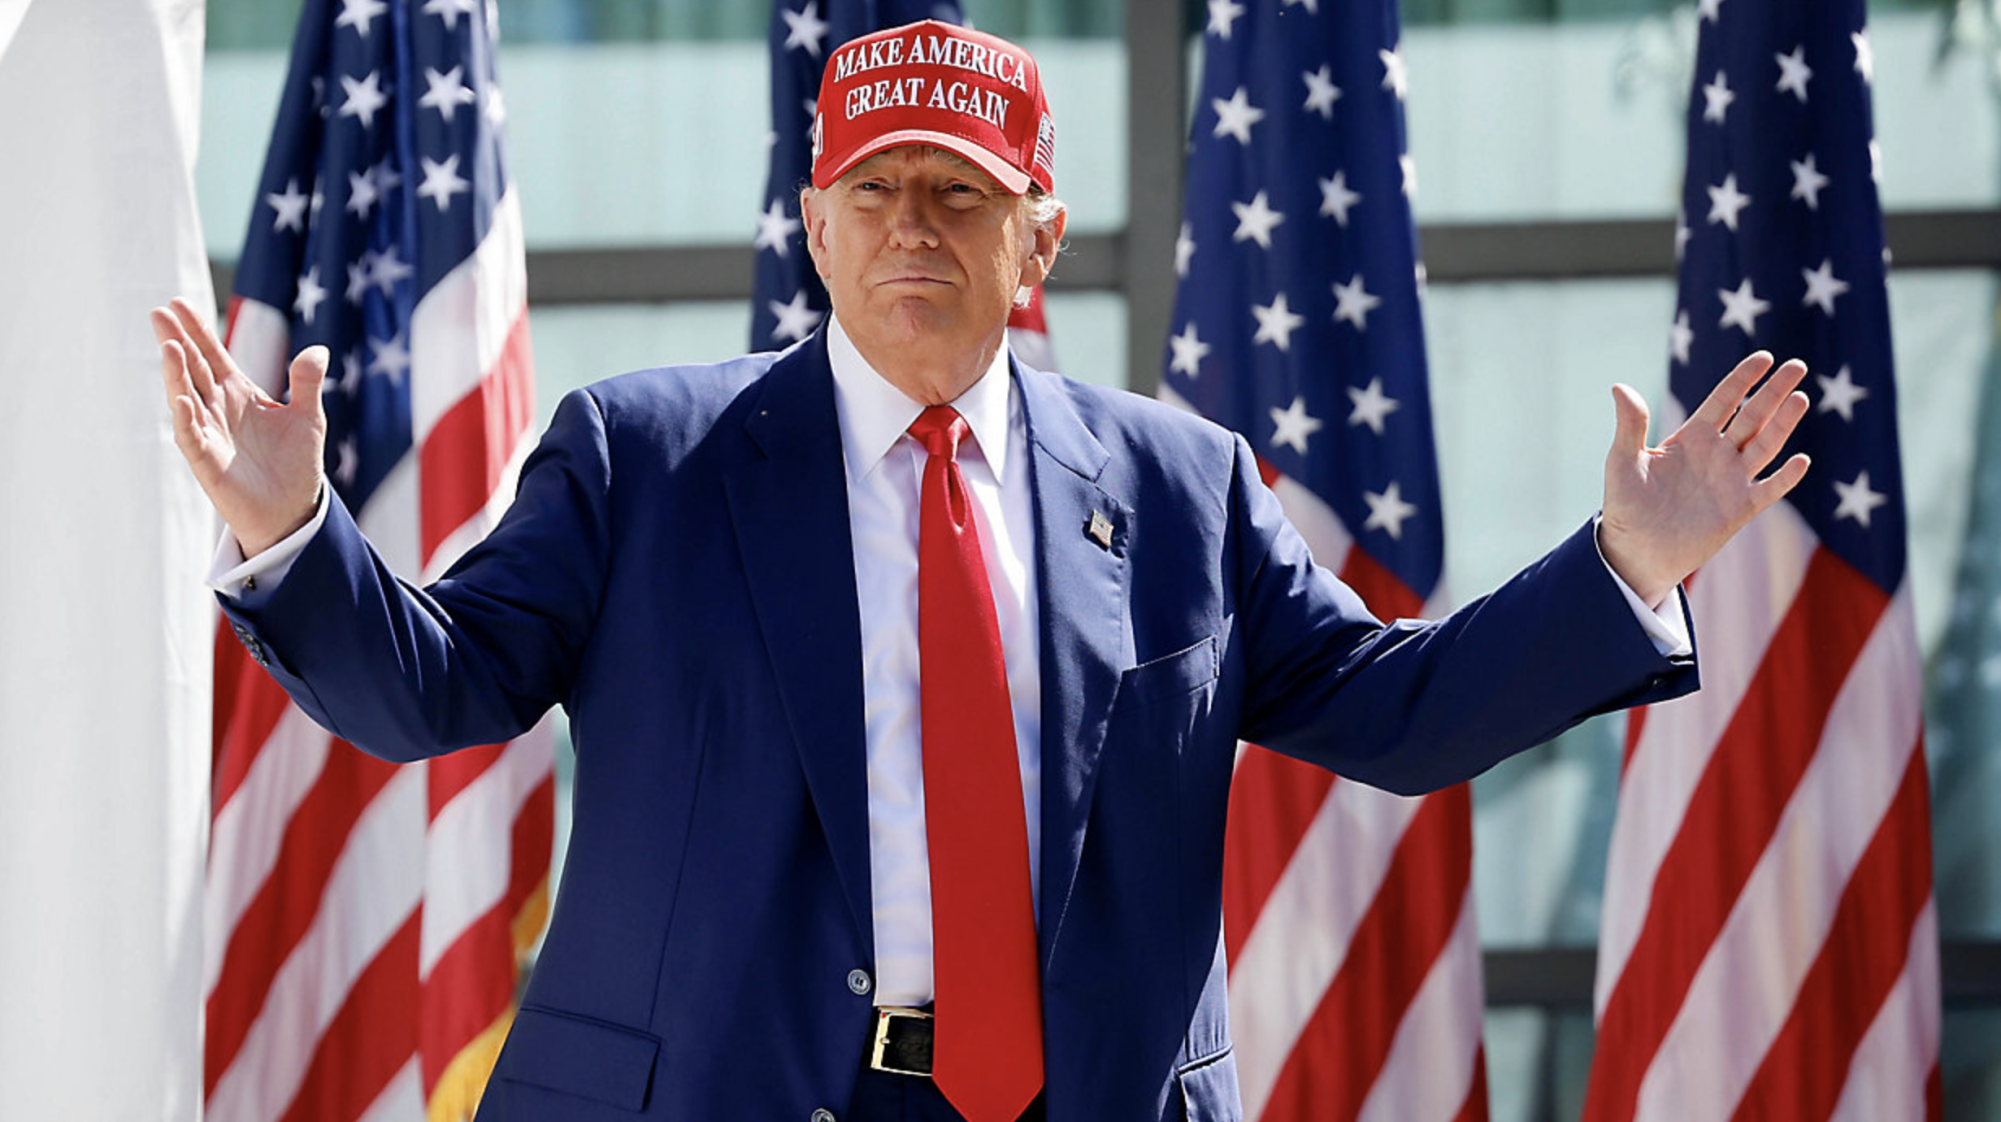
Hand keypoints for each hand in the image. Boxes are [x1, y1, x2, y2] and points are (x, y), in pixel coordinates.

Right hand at [152, 297, 328, 556]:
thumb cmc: (296, 464)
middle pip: (192, 369)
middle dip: (176, 341)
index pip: (213, 355)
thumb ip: (307, 384)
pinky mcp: (207, 461)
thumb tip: (319, 350)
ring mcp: (209, 433)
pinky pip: (191, 436)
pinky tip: (181, 399)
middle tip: (158, 313)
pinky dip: (186, 418)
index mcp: (239, 394)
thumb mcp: (308, 418)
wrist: (293, 511)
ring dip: (176, 374)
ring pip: (186, 397)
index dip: (197, 331)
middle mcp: (218, 409)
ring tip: (169, 347)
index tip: (178, 302)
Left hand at [1598, 351, 1811, 607]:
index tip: (1764, 357)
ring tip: (1800, 398)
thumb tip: (1619, 386)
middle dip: (1773, 392)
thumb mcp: (1623, 461)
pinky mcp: (1739, 509)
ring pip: (1765, 446)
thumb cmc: (1625, 505)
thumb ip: (1630, 425)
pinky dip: (1786, 478)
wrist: (1634, 551)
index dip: (1743, 379)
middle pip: (1752, 416)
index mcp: (1691, 438)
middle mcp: (1717, 455)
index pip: (1723, 400)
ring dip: (1783, 424)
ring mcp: (1731, 481)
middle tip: (1796, 365)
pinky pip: (1769, 489)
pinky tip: (1801, 460)